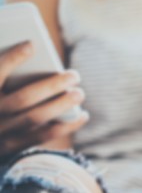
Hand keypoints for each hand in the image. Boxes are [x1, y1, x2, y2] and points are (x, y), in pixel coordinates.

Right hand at [0, 42, 87, 158]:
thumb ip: (6, 72)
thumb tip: (31, 48)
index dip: (11, 59)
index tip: (31, 44)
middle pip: (23, 99)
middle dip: (51, 86)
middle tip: (74, 75)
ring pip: (34, 118)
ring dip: (60, 105)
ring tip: (79, 93)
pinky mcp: (10, 147)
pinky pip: (43, 136)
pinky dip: (66, 126)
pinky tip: (83, 115)